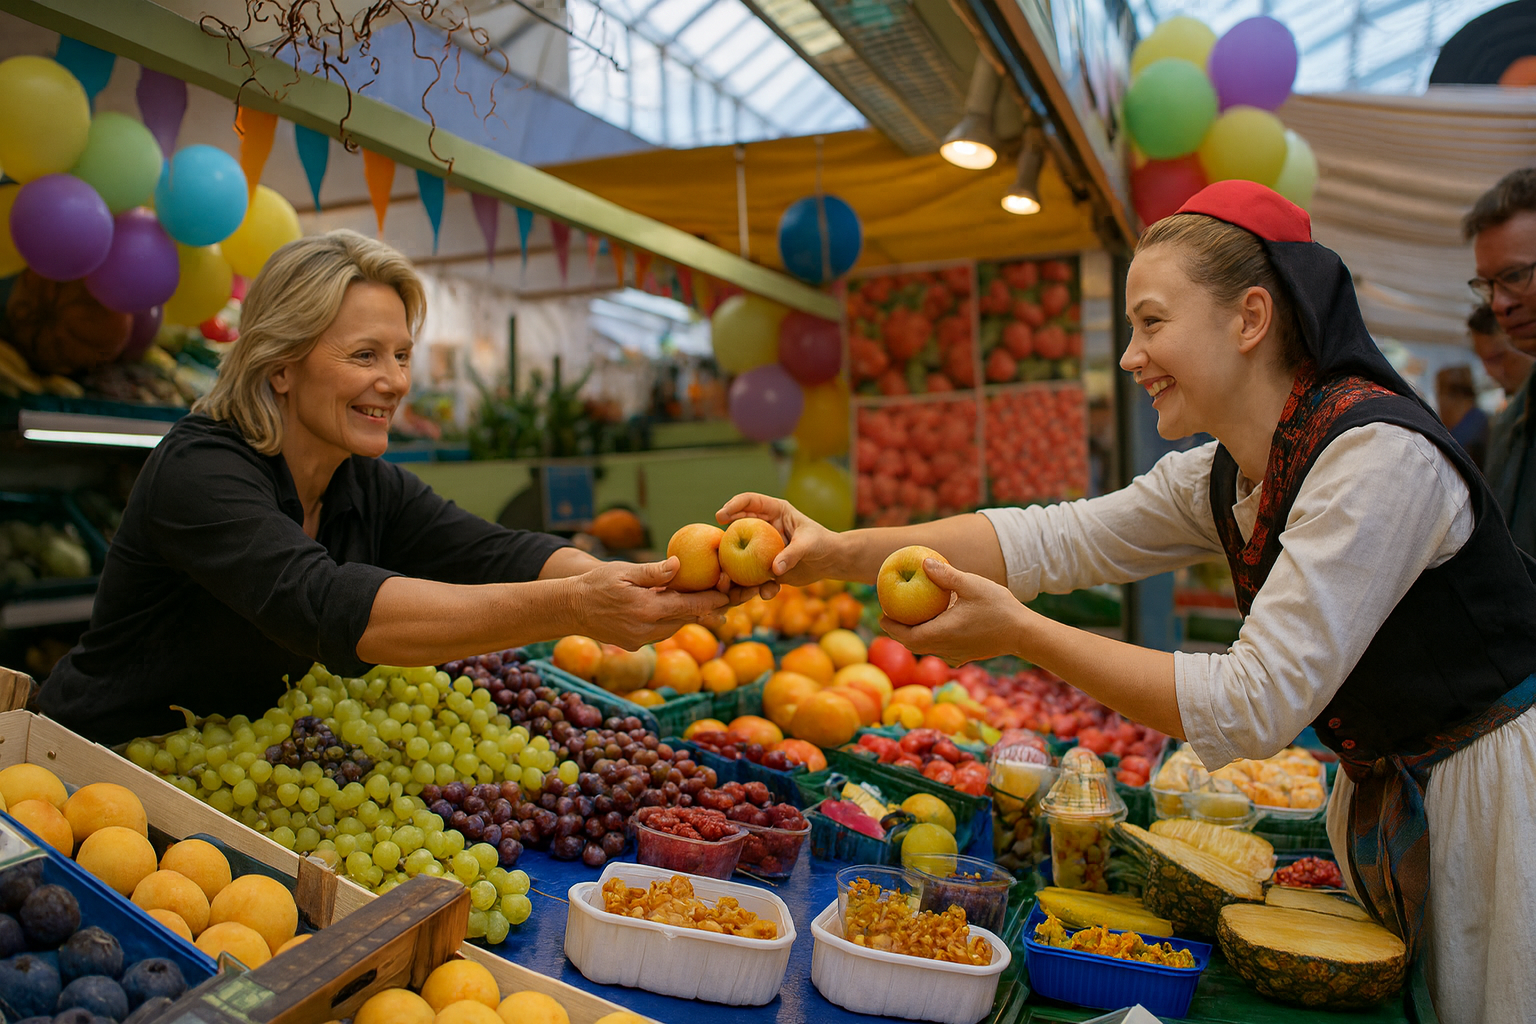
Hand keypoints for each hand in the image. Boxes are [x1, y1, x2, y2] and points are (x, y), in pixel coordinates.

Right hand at [572, 558, 728, 648]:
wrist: (570, 608)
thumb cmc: (596, 584)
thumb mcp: (623, 571)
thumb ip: (652, 571)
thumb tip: (679, 564)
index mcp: (647, 609)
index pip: (689, 607)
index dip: (712, 601)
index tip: (730, 594)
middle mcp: (646, 629)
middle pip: (686, 619)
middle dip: (707, 609)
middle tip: (728, 597)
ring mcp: (640, 640)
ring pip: (675, 626)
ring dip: (690, 615)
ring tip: (710, 603)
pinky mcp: (634, 644)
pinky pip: (661, 631)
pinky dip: (671, 620)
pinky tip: (680, 609)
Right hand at [717, 493, 841, 587]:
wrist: (830, 562)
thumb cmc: (823, 544)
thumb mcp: (809, 544)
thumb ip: (792, 554)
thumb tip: (774, 570)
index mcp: (775, 511)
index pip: (750, 501)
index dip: (734, 505)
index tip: (721, 515)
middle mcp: (765, 526)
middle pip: (739, 524)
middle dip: (725, 536)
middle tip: (716, 543)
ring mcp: (763, 546)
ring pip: (741, 551)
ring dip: (733, 564)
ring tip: (727, 577)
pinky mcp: (766, 565)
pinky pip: (754, 573)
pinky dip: (755, 584)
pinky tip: (767, 593)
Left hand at [880, 559, 1025, 666]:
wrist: (1024, 634)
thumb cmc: (999, 607)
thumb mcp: (972, 584)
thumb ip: (946, 575)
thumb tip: (924, 562)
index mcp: (941, 633)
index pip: (905, 635)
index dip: (890, 627)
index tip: (881, 614)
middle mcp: (945, 648)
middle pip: (913, 644)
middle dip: (899, 632)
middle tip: (891, 615)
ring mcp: (956, 654)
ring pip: (927, 648)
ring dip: (915, 635)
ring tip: (910, 618)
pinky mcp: (966, 656)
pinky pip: (941, 649)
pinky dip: (932, 638)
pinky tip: (936, 624)